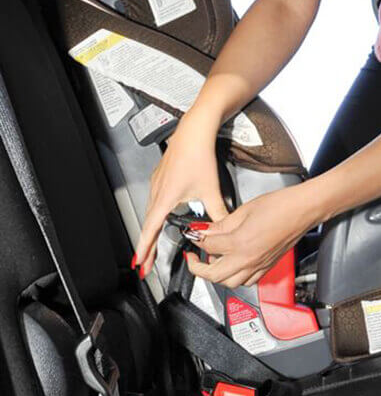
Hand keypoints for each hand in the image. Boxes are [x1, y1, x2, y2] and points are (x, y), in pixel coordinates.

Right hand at [133, 108, 228, 276]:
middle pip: (148, 225)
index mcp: (165, 198)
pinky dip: (155, 215)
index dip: (145, 250)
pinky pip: (154, 201)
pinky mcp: (160, 176)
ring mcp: (157, 183)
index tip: (141, 264)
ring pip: (150, 212)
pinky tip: (162, 218)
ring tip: (152, 246)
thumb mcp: (211, 189)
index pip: (151, 230)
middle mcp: (157, 191)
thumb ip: (218, 212)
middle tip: (146, 263)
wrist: (194, 131)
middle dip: (147, 246)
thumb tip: (224, 227)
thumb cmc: (198, 154)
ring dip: (151, 231)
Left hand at [184, 184, 316, 287]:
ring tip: (213, 261)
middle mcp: (248, 259)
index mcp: (240, 243)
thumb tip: (206, 230)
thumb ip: (222, 224)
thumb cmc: (280, 205)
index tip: (193, 234)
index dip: (197, 239)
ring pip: (230, 283)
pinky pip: (247, 281)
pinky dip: (235, 277)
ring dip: (217, 276)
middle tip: (193, 258)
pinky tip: (234, 265)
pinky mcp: (267, 267)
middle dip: (199, 268)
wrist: (303, 210)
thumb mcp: (244, 210)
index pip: (208, 247)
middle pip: (214, 275)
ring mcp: (259, 266)